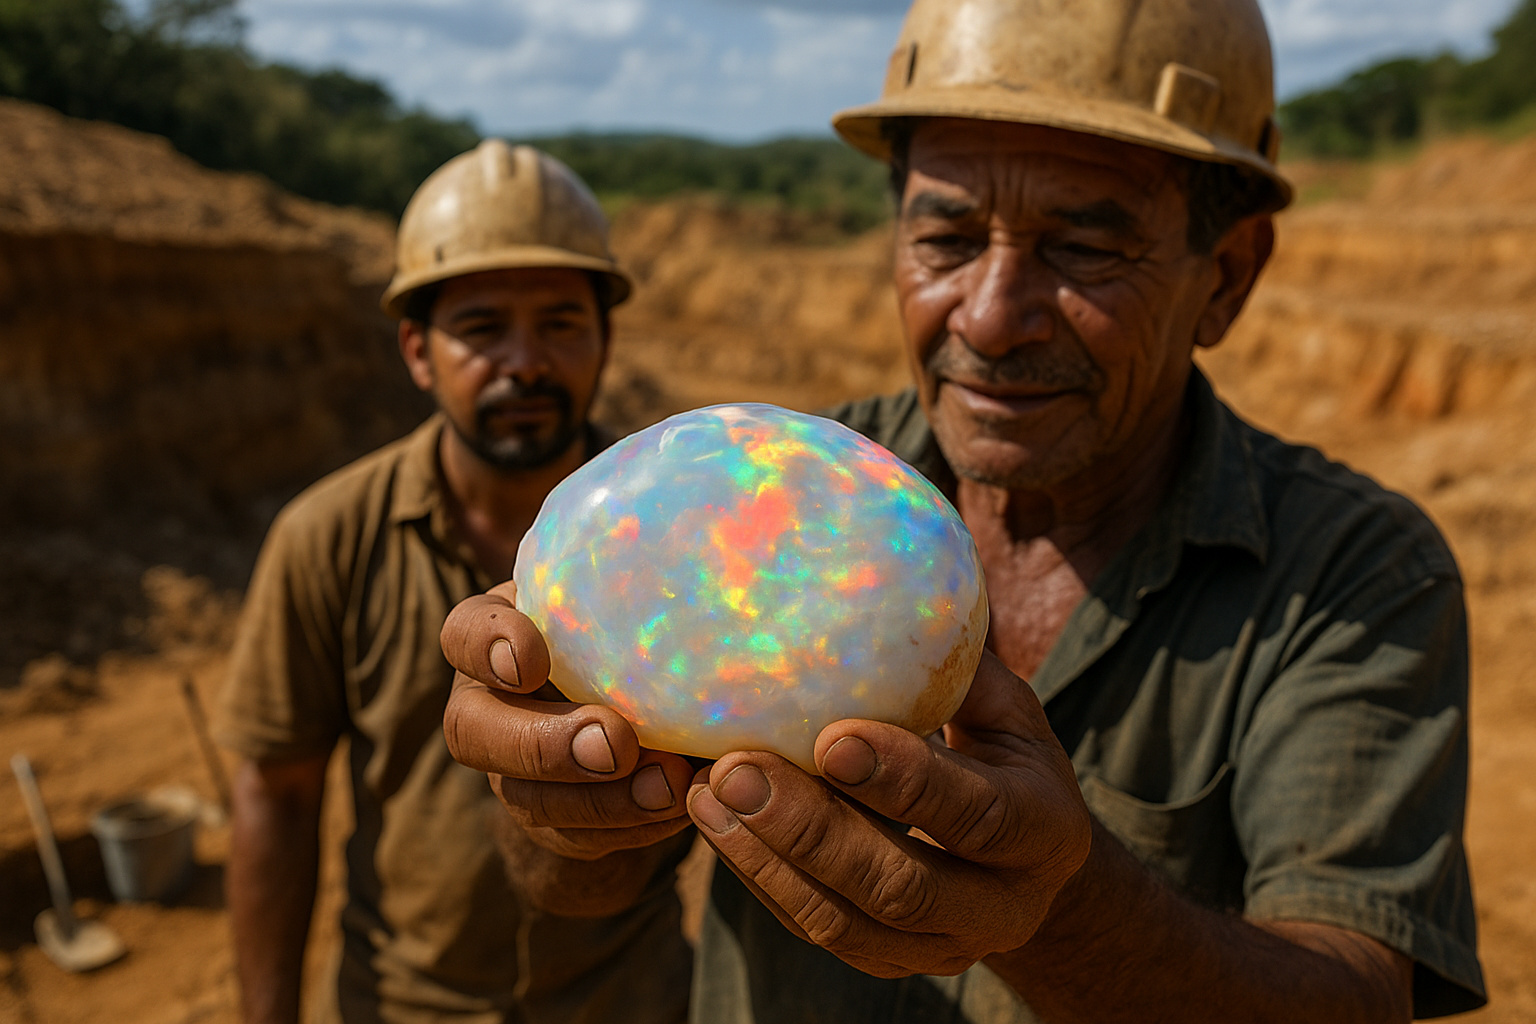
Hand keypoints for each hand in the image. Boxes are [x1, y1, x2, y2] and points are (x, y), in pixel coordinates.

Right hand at [441, 581, 696, 860]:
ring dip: (601, 801)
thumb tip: (714, 583)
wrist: (647, 698)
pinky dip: (634, 828)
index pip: (463, 634)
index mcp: (497, 635)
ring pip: (529, 800)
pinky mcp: (554, 824)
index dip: (488, 648)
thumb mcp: (631, 595)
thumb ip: (645, 590)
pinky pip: (579, 839)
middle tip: (615, 743)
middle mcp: (490, 705)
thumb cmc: (636, 621)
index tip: (531, 660)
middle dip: (545, 744)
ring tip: (668, 786)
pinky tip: (682, 808)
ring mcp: (513, 772)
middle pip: (473, 733)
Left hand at [685, 651, 1090, 977]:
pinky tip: (715, 820)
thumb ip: (955, 669)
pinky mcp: (887, 961)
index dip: (904, 781)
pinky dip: (759, 876)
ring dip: (766, 856)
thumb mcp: (1004, 710)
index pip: (978, 815)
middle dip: (811, 829)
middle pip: (901, 886)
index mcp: (1046, 829)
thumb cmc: (1005, 755)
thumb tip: (894, 582)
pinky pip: (814, 930)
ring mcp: (943, 948)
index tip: (831, 736)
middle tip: (736, 767)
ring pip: (844, 921)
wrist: (1025, 864)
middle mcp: (1003, 906)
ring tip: (707, 791)